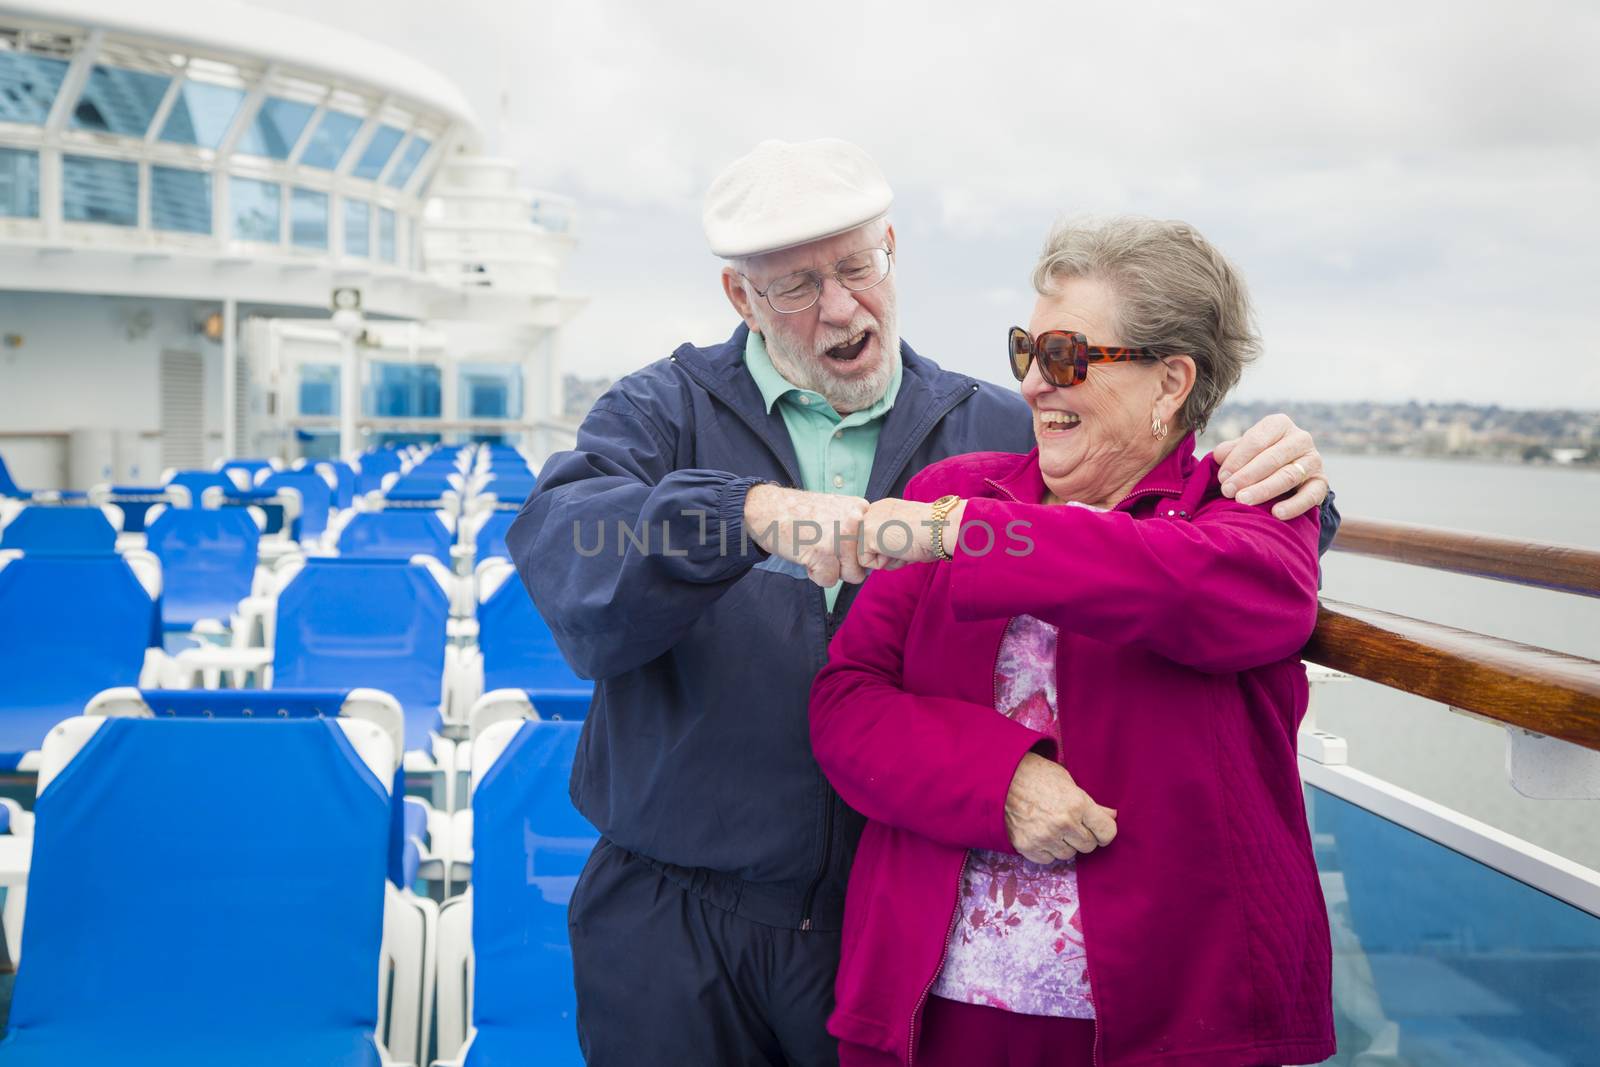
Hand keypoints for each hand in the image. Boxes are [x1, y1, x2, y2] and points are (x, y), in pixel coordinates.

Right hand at [744, 485, 869, 586]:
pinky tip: (805, 554)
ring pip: (850, 575)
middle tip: (821, 545)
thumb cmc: (800, 513)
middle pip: (863, 564)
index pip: (873, 546)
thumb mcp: (836, 509)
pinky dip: (815, 574)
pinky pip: (829, 580)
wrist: (767, 509)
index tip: (836, 542)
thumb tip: (874, 561)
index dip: (855, 552)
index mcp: (860, 508)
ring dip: (831, 570)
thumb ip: (856, 528)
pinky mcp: (823, 553)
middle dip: (843, 564)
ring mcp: (840, 537)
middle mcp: (854, 521)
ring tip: (813, 549)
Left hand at [856, 497, 968, 569]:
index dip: (893, 545)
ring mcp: (867, 522)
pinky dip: (883, 564)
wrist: (939, 527)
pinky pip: (866, 562)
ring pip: (868, 553)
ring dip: (887, 558)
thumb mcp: (908, 528)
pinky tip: (898, 551)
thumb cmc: (933, 531)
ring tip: (904, 547)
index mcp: (884, 508)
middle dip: (888, 552)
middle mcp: (872, 511)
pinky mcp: (866, 536)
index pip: (877, 535)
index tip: (910, 539)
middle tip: (908, 544)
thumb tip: (884, 552)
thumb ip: (892, 534)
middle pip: (871, 545)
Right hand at [1003, 753, 1117, 863]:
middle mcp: (1063, 824)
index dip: (1105, 831)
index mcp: (1077, 804)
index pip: (1107, 832)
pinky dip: (1047, 850)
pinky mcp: (1028, 847)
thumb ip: (1091, 803)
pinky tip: (1040, 833)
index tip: (1099, 828)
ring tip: (1052, 826)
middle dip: (1083, 836)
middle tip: (1071, 823)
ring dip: (1065, 844)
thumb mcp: (1067, 782)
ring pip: (1069, 855)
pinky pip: (1049, 859)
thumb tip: (1111, 815)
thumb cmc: (1036, 775)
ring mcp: (1045, 837)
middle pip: (1089, 846)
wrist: (1000, 778)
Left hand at [1213, 413, 1328, 519]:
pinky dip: (1293, 505)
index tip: (1222, 477)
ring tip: (1243, 501)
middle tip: (1228, 491)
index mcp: (1279, 424)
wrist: (1291, 475)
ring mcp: (1314, 460)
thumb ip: (1231, 451)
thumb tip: (1217, 456)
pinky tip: (1276, 513)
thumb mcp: (1244, 450)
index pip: (1256, 439)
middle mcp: (1300, 439)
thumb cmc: (1259, 458)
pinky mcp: (1321, 483)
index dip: (1237, 459)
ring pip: (1288, 476)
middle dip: (1247, 475)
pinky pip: (1310, 495)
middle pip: (1272, 458)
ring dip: (1264, 490)